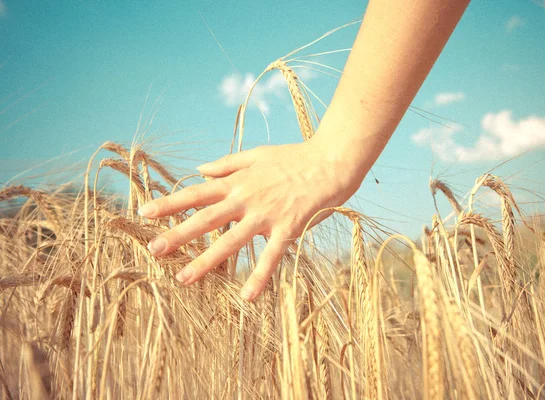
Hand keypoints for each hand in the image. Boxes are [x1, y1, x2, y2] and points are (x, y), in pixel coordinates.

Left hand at [138, 138, 360, 300]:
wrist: (330, 161)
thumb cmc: (294, 157)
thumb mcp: (257, 154)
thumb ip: (227, 163)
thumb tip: (200, 168)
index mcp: (237, 182)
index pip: (197, 193)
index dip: (170, 203)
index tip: (145, 213)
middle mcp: (246, 199)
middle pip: (205, 219)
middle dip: (177, 235)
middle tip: (153, 251)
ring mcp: (265, 215)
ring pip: (230, 241)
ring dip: (205, 261)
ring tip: (183, 279)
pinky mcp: (287, 228)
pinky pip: (271, 256)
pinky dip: (259, 276)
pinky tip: (247, 297)